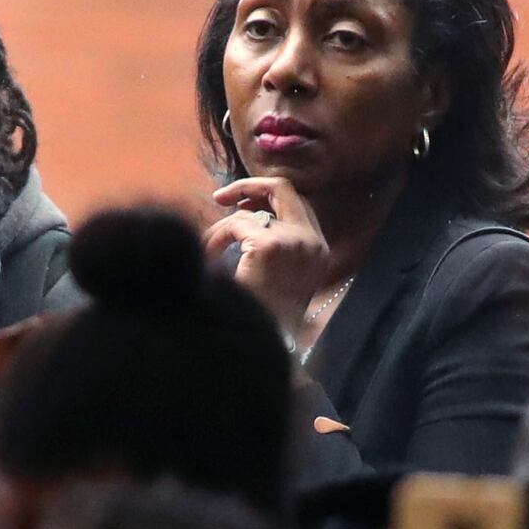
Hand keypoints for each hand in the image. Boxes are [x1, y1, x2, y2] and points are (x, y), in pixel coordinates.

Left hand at [206, 176, 334, 330]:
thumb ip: (274, 244)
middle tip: (220, 197)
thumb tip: (247, 212)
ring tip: (210, 249)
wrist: (262, 343)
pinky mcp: (269, 246)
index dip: (268, 197)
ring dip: (223, 227)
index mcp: (319, 250)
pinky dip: (217, 237)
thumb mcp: (279, 276)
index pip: (298, 204)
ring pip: (249, 212)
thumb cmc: (264, 315)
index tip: (241, 205)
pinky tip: (210, 256)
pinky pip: (235, 225)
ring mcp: (293, 241)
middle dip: (249, 186)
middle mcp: (312, 242)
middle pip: (283, 189)